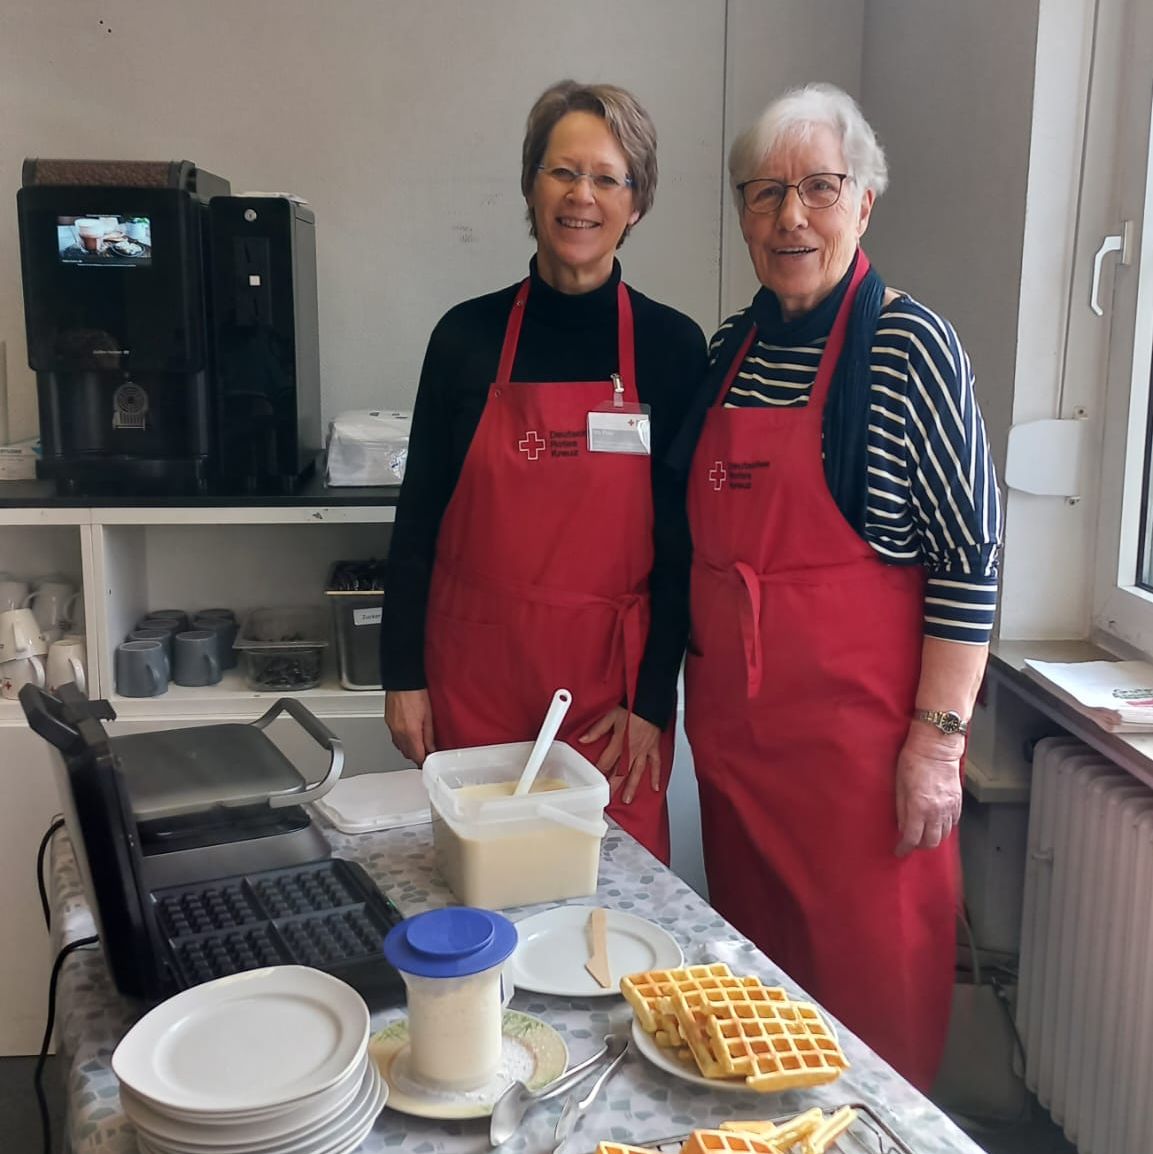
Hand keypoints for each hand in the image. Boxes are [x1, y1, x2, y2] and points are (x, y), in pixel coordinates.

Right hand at [384, 689, 436, 765]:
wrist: (402, 681)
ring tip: (418, 746)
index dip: (424, 762)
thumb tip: (431, 748)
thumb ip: (429, 736)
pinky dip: (402, 741)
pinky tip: (408, 736)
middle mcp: (399, 733)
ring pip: (400, 747)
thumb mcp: (429, 717)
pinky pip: (395, 738)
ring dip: (409, 749)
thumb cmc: (416, 694)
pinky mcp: (389, 722)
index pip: (417, 756)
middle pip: (407, 754)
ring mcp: (392, 728)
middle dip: (417, 756)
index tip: (429, 761)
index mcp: (410, 733)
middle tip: (426, 754)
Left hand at [578, 707, 661, 803]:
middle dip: (613, 786)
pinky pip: (656, 765)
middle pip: (621, 772)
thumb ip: (597, 730)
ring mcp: (644, 751)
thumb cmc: (633, 706)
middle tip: (608, 799)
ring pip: (637, 773)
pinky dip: (656, 776)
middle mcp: (632, 750)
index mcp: (620, 743)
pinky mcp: (654, 748)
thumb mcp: (611, 716)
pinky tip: (655, 787)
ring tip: (627, 799)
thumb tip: (583, 739)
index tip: (593, 782)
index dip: (599, 772)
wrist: (650, 702)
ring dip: (632, 787)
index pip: (606, 762)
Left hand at [894, 725, 962, 856]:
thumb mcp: (899, 785)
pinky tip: (935, 824)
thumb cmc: (913, 761)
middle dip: (919, 847)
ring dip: (932, 839)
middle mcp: (937, 811)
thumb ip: (901, 809)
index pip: (912, 838)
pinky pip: (952, 824)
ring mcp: (949, 808)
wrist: (936, 747)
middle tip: (910, 843)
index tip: (899, 851)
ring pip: (943, 836)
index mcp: (919, 806)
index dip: (904, 848)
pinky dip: (943, 829)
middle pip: (931, 842)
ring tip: (922, 835)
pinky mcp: (958, 803)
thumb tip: (902, 827)